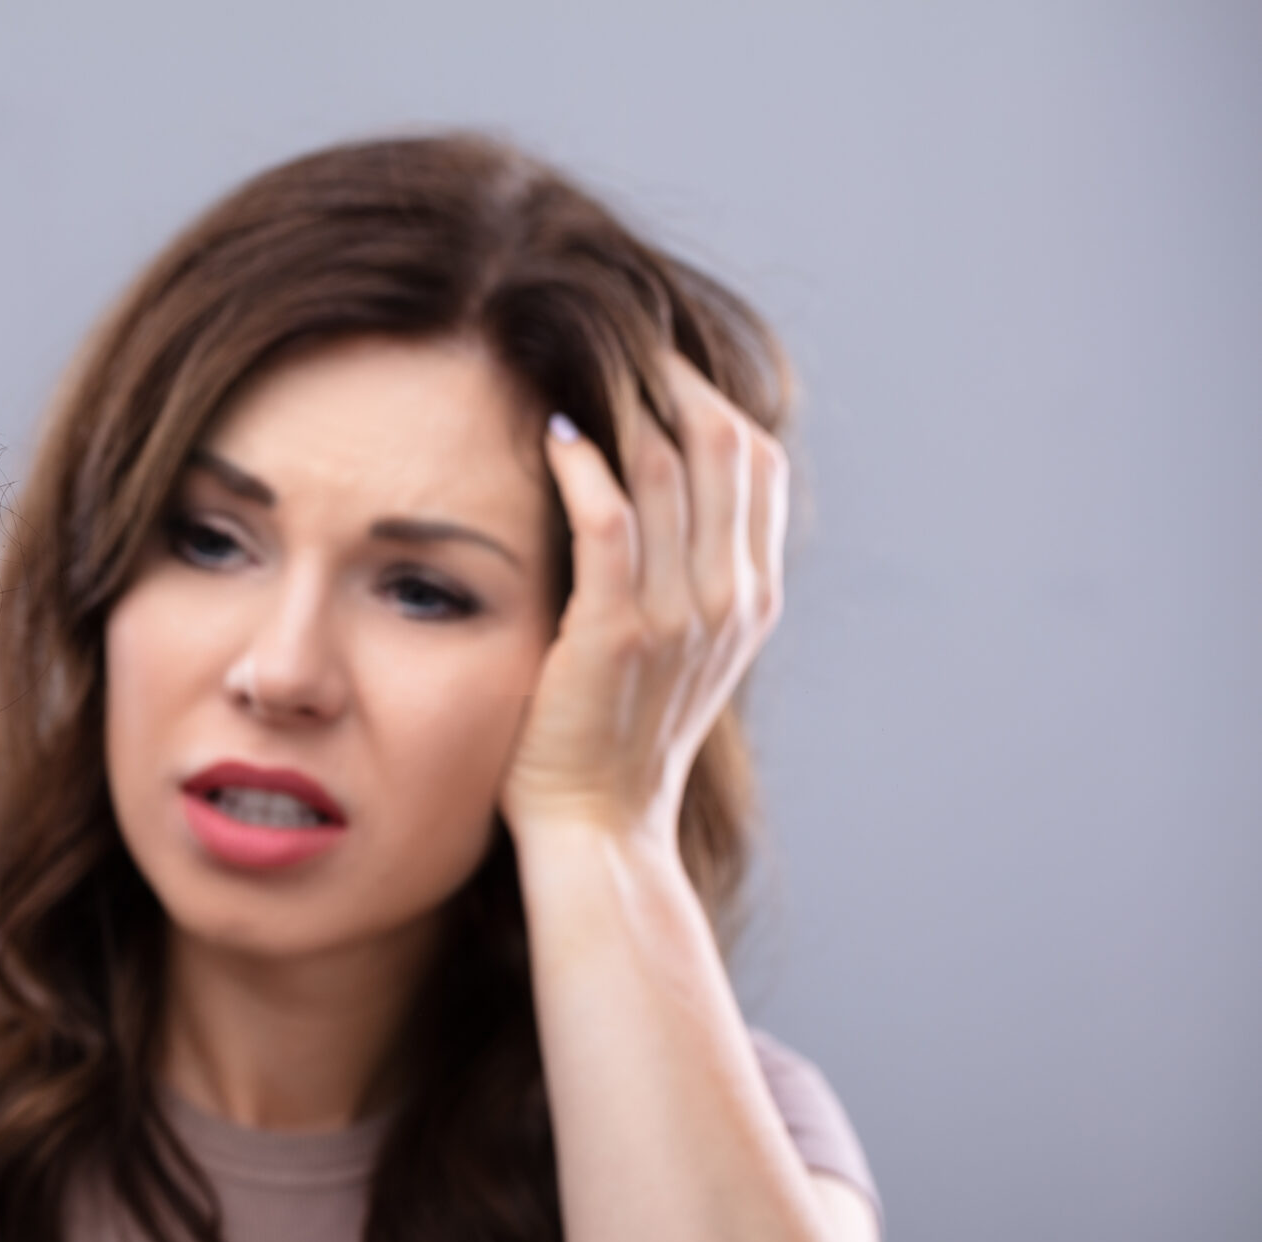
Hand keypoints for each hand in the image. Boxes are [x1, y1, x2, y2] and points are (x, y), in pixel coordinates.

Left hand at [501, 350, 789, 842]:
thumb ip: (687, 577)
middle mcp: (730, 598)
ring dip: (624, 406)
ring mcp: (679, 615)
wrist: (601, 826)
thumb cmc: (619, 737)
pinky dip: (584, 466)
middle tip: (618, 343)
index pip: (758, 461)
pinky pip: (611, 521)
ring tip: (580, 368)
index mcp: (752, 596)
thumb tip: (662, 497)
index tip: (658, 363)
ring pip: (671, 468)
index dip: (711, 397)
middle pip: (725, 445)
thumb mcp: (681, 650)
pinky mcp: (616, 631)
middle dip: (672, 380)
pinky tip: (556, 435)